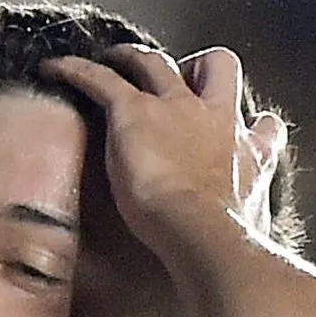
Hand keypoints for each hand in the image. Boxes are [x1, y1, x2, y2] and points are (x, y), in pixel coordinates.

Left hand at [39, 45, 285, 256]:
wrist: (204, 233)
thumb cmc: (227, 244)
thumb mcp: (253, 232)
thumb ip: (248, 231)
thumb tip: (244, 259)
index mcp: (248, 153)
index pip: (262, 126)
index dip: (251, 124)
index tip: (242, 131)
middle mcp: (217, 119)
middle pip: (217, 66)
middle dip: (198, 66)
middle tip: (177, 80)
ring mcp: (176, 110)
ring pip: (156, 62)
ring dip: (133, 57)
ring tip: (112, 59)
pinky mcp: (134, 113)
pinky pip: (100, 78)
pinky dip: (75, 69)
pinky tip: (53, 68)